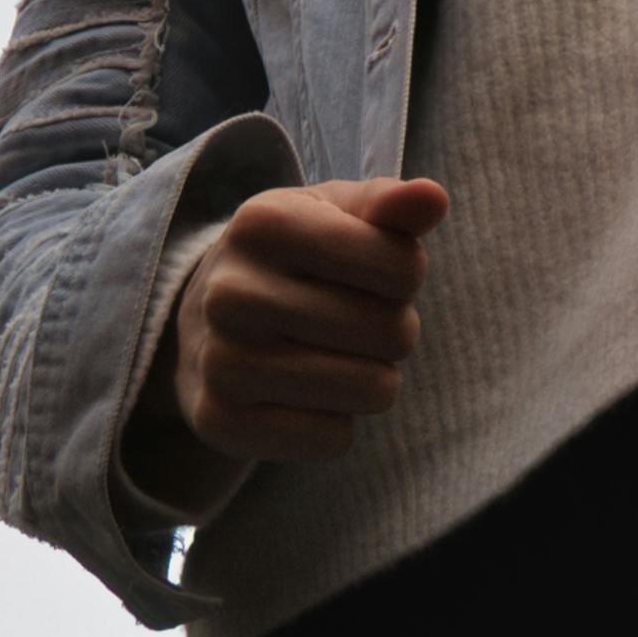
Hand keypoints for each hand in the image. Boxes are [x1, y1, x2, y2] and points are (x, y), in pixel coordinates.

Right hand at [154, 177, 448, 469]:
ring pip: (370, 390)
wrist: (204, 320)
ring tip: (334, 357)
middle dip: (393, 331)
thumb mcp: (337, 215)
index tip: (370, 272)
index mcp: (263, 223)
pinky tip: (303, 395)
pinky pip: (334, 438)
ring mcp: (220, 362)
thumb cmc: (297, 259)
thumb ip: (390, 204)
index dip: (405, 275)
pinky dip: (336, 422)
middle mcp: (231, 292)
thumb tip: (433, 198)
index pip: (402, 267)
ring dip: (371, 378)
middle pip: (391, 333)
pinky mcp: (220, 422)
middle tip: (355, 323)